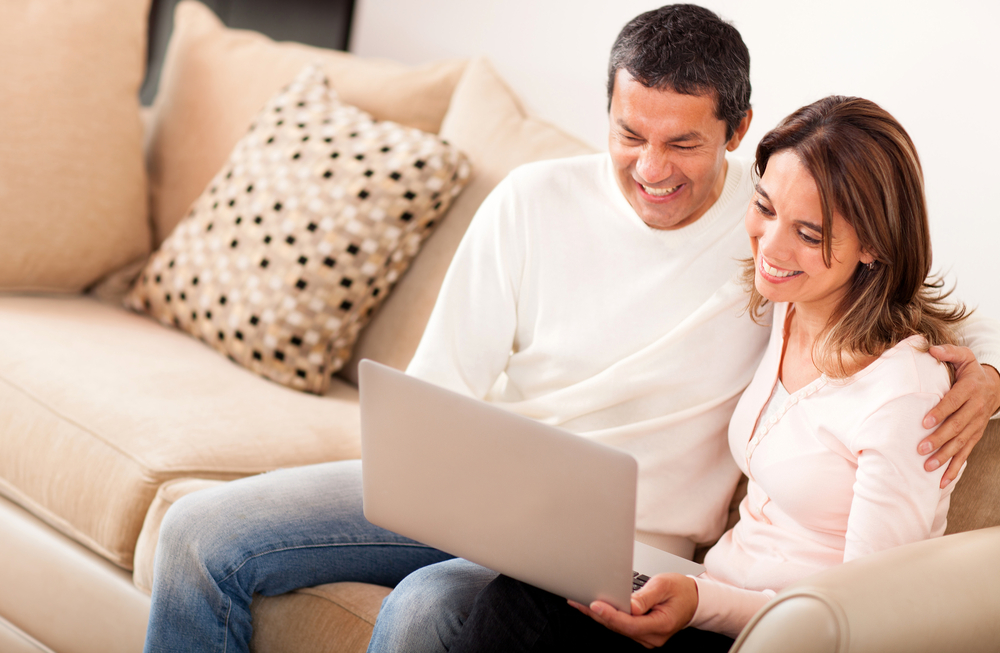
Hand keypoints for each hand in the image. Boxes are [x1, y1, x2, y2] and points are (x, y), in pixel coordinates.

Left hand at [568, 573, 697, 648]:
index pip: (630, 623)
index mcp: (661, 625)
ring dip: (598, 615)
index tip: (594, 604)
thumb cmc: (680, 590)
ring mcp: (646, 638)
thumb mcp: (665, 586)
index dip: (611, 614)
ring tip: (579, 601)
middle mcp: (652, 637)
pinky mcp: (640, 634)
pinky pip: (620, 627)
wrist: (692, 600)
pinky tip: (592, 608)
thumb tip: (630, 606)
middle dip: (597, 613)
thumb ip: (646, 597)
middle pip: (620, 627)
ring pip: (617, 628)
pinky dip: (606, 616)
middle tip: (578, 599)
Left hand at [922, 345, 999, 487]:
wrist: (995, 387)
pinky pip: (966, 454)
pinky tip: (942, 481)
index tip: (924, 421)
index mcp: (970, 390)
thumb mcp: (964, 356)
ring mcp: (975, 425)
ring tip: (928, 467)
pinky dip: (955, 468)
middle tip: (921, 448)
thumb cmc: (970, 371)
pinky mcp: (974, 436)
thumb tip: (932, 349)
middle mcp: (974, 409)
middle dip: (939, 439)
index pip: (953, 402)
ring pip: (960, 443)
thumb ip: (949, 352)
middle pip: (956, 427)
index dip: (940, 412)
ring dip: (945, 457)